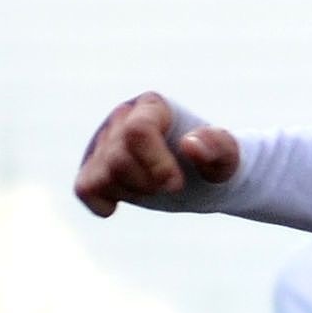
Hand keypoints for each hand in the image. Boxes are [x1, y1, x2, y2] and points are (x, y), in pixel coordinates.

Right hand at [74, 92, 239, 216]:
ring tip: (151, 188)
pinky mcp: (95, 168)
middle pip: (118, 158)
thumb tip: (189, 145)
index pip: (137, 131)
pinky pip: (84, 188)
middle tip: (171, 186)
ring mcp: (105, 143)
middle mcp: (123, 118)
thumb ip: (217, 147)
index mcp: (153, 106)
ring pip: (98, 175)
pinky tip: (121, 206)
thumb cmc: (216, 161)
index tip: (175, 185)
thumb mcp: (227, 157)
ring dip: (129, 192)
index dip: (154, 163)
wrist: (203, 176)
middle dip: (146, 182)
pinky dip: (101, 203)